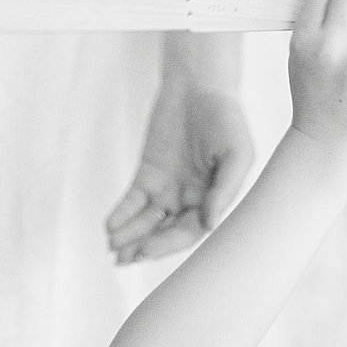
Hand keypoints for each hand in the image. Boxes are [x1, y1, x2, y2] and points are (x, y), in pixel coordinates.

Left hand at [106, 81, 254, 263]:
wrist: (199, 86)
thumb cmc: (226, 118)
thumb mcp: (236, 153)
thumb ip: (224, 189)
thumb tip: (209, 224)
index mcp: (214, 199)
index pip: (190, 232)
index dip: (168, 245)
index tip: (147, 251)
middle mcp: (190, 199)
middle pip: (165, 231)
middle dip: (145, 246)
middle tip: (125, 259)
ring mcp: (168, 187)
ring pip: (146, 220)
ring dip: (129, 235)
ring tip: (113, 249)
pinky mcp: (148, 173)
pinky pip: (132, 199)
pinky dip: (121, 213)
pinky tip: (109, 226)